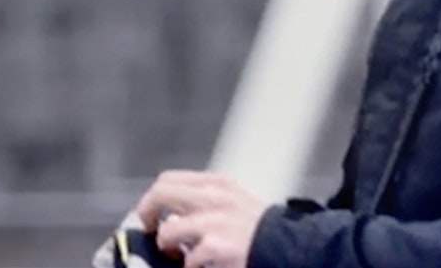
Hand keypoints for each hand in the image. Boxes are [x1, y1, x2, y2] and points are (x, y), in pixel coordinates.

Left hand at [132, 170, 263, 267]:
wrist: (296, 250)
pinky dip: (191, 266)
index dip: (151, 201)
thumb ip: (206, 206)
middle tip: (149, 234)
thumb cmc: (267, 234)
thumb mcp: (237, 207)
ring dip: (168, 247)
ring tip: (179, 257)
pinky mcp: (216, 245)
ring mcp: (215, 221)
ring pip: (168, 230)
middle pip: (160, 194)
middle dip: (145, 216)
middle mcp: (215, 197)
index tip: (147, 216)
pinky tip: (202, 267)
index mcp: (219, 185)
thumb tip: (170, 219)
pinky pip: (189, 258)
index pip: (169, 181)